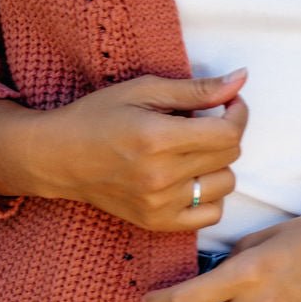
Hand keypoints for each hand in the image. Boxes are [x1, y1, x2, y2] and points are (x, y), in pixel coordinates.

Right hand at [0, 68, 248, 230]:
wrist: (58, 157)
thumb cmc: (98, 116)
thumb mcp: (144, 90)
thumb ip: (196, 89)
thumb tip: (241, 79)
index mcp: (157, 138)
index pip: (228, 133)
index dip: (237, 113)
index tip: (229, 103)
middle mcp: (160, 176)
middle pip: (229, 156)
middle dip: (226, 133)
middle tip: (204, 122)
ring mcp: (159, 204)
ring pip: (225, 185)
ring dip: (218, 165)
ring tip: (193, 151)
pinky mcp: (157, 222)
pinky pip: (211, 215)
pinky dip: (209, 196)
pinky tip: (190, 178)